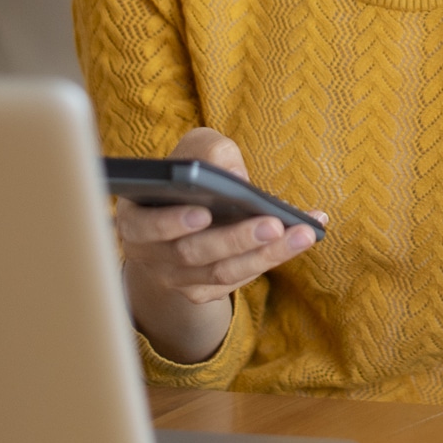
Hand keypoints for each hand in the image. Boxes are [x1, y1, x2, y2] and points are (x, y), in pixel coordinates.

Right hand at [117, 127, 323, 363]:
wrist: (181, 213)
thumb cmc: (188, 174)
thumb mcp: (195, 150)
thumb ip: (210, 152)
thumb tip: (238, 177)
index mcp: (136, 219)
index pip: (144, 226)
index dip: (171, 223)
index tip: (203, 212)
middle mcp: (150, 256)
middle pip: (193, 254)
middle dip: (235, 239)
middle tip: (272, 223)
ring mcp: (177, 279)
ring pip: (222, 274)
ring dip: (265, 254)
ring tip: (301, 232)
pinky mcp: (202, 292)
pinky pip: (239, 279)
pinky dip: (275, 258)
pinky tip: (307, 233)